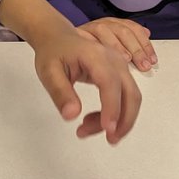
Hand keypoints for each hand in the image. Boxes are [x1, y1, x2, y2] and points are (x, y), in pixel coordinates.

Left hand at [0, 0, 141, 141]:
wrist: (58, 37)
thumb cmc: (53, 53)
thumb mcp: (48, 72)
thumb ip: (60, 93)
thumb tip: (71, 115)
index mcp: (96, 56)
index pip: (110, 84)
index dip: (112, 108)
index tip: (107, 130)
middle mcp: (114, 60)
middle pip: (130, 93)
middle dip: (124, 120)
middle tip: (109, 140)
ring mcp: (121, 66)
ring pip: (130, 98)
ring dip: (118, 120)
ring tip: (86, 129)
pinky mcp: (120, 74)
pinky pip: (125, 97)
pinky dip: (115, 113)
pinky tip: (92, 120)